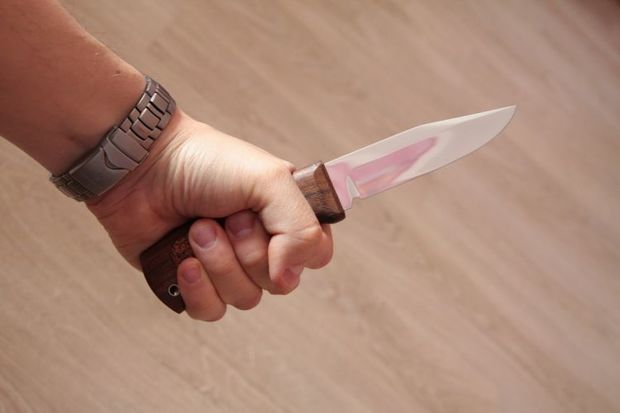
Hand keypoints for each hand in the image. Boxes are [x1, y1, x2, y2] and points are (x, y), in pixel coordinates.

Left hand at [87, 110, 333, 320]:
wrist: (142, 167)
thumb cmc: (206, 164)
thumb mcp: (269, 180)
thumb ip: (300, 228)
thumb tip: (288, 279)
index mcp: (286, 216)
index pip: (317, 254)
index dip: (297, 249)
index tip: (269, 225)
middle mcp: (262, 244)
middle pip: (281, 283)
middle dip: (249, 250)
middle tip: (226, 217)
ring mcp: (229, 266)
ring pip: (246, 298)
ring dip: (219, 262)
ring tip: (197, 228)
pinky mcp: (196, 284)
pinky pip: (212, 311)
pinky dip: (197, 287)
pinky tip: (182, 259)